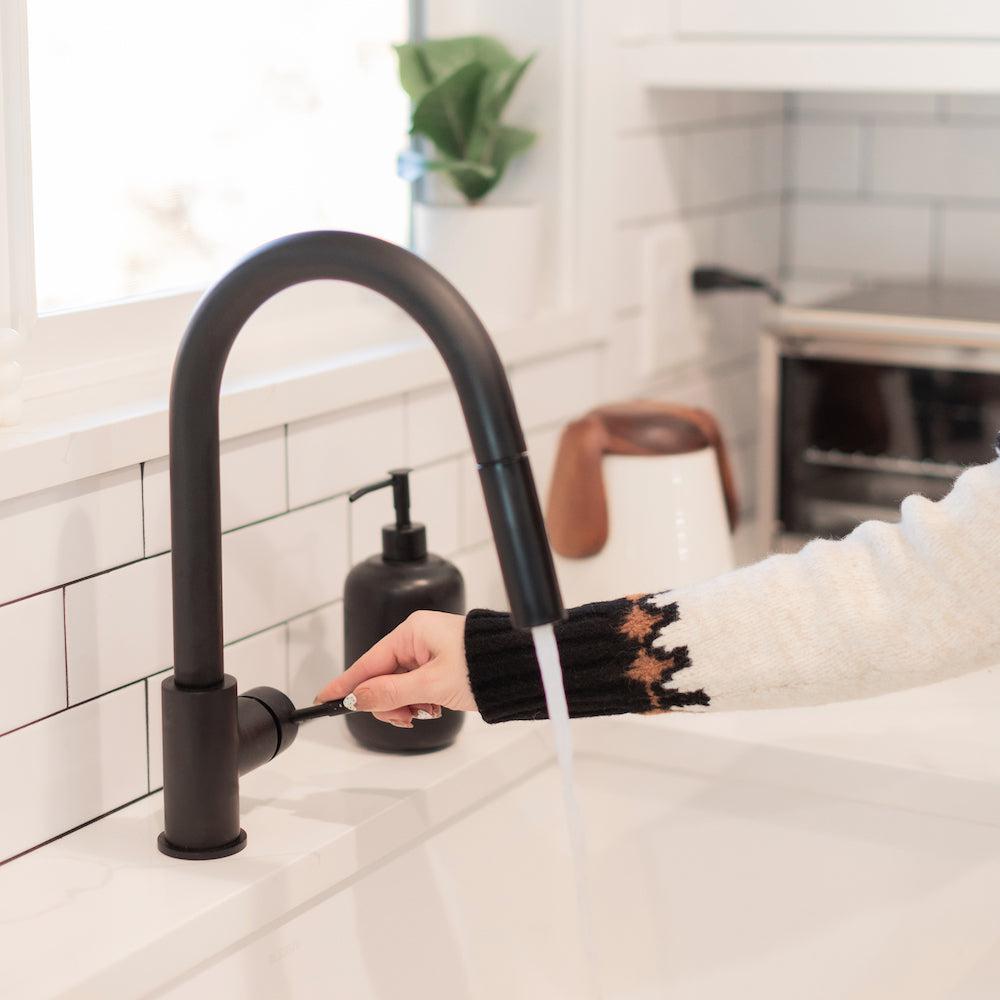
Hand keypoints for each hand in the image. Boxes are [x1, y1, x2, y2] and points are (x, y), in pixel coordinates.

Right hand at [314, 610, 475, 728]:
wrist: (519, 669)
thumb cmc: (483, 666)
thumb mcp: (432, 684)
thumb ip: (391, 692)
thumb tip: (358, 698)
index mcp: (413, 631)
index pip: (369, 661)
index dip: (347, 684)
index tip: (324, 698)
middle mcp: (418, 638)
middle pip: (383, 677)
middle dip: (389, 702)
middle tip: (404, 717)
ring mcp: (429, 652)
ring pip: (399, 687)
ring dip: (407, 705)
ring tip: (427, 711)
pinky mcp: (440, 665)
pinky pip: (415, 688)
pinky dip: (420, 702)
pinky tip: (435, 708)